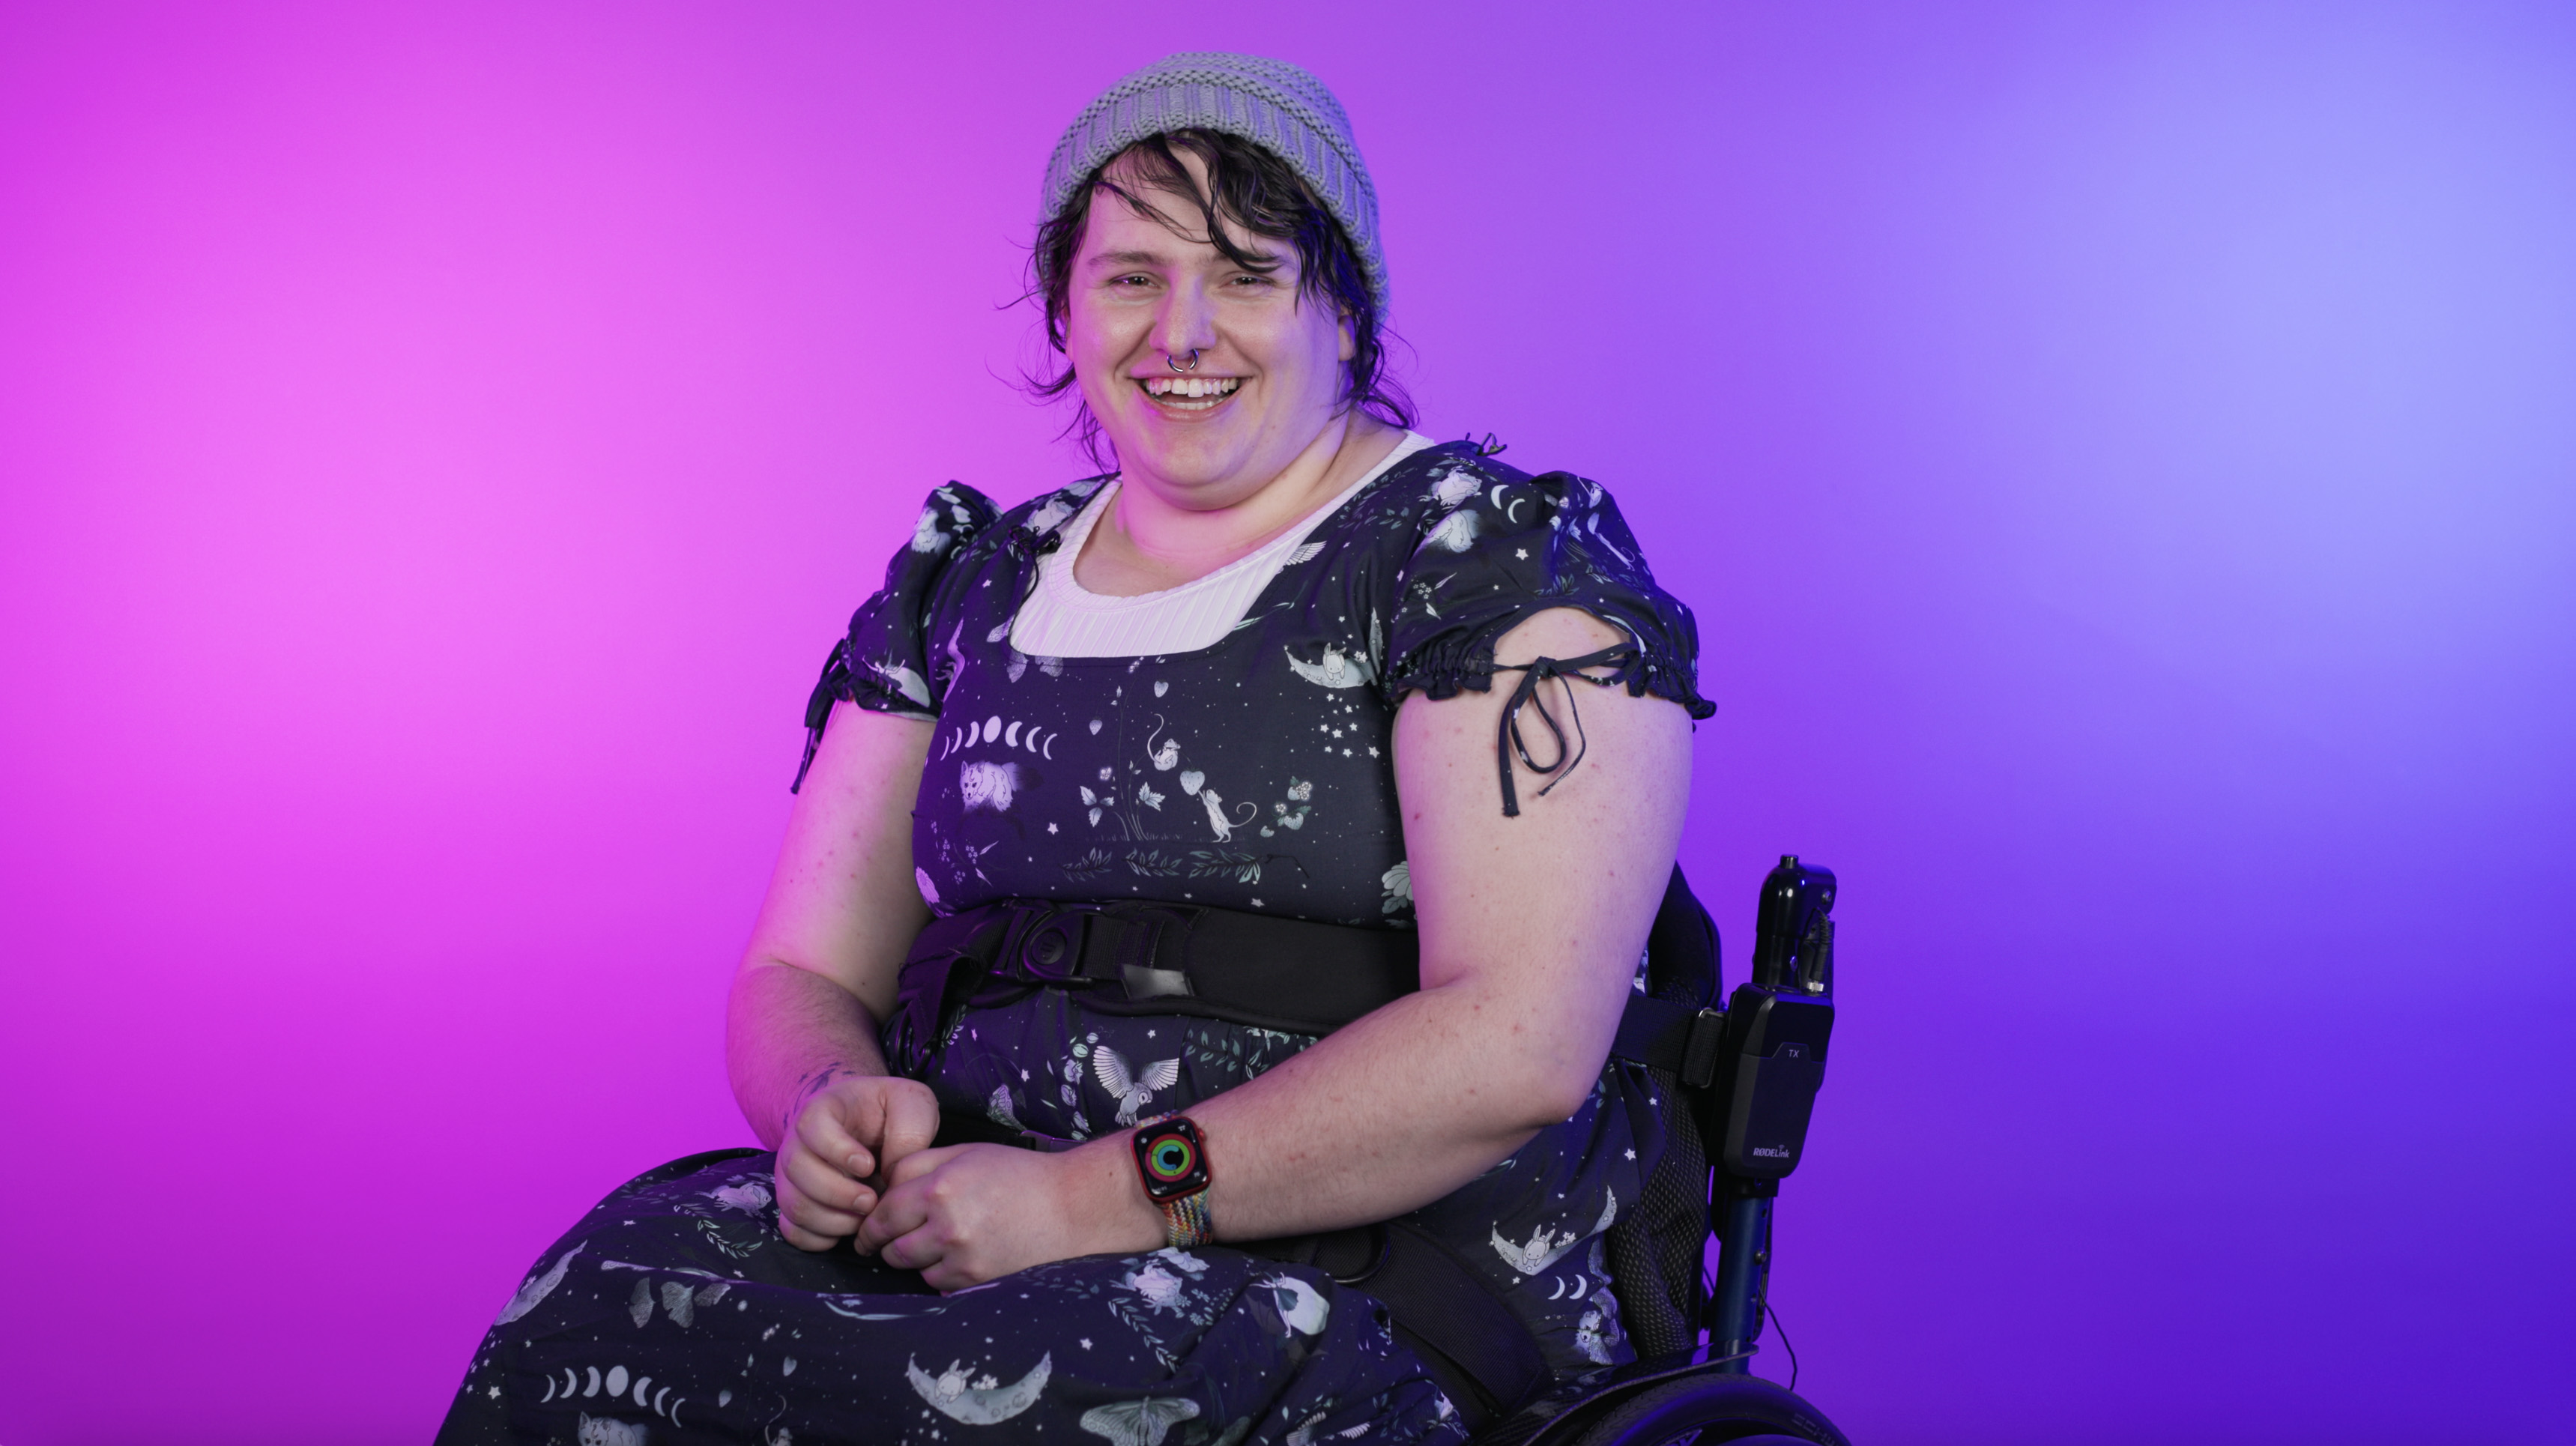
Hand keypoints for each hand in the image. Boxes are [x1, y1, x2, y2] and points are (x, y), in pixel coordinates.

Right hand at [773, 1070, 939, 1250]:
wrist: (868, 1121)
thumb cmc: (889, 1112)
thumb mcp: (911, 1104)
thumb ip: (908, 1132)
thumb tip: (893, 1174)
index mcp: (823, 1109)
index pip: (812, 1126)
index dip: (837, 1150)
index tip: (868, 1165)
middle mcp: (797, 1142)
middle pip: (796, 1169)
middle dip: (836, 1193)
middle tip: (871, 1202)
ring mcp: (791, 1176)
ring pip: (793, 1204)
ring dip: (831, 1220)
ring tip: (865, 1219)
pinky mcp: (794, 1203)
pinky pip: (792, 1230)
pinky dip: (818, 1238)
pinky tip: (848, 1230)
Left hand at [855, 1140, 1161, 1290]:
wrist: (1067, 1206)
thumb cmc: (1015, 1173)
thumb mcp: (964, 1152)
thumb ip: (918, 1164)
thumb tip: (881, 1186)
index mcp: (938, 1187)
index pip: (882, 1212)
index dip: (868, 1223)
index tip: (865, 1229)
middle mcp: (945, 1223)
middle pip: (889, 1243)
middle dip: (882, 1243)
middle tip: (883, 1241)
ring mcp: (960, 1254)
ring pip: (909, 1265)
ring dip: (909, 1256)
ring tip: (925, 1242)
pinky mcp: (974, 1277)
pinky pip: (934, 1280)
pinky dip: (934, 1270)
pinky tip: (951, 1254)